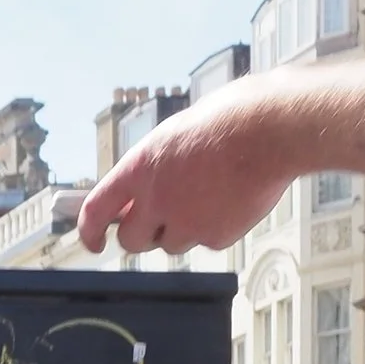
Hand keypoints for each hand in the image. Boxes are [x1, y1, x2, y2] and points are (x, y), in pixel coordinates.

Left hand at [77, 87, 292, 259]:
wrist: (273, 129)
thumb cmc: (231, 118)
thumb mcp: (177, 133)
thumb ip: (155, 166)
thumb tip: (143, 190)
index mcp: (141, 167)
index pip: (97, 209)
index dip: (90, 231)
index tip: (93, 241)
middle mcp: (157, 200)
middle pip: (132, 240)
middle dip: (142, 234)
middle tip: (160, 219)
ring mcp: (186, 223)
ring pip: (171, 244)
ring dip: (181, 230)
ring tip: (208, 195)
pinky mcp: (215, 237)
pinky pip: (206, 242)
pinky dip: (214, 228)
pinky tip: (231, 199)